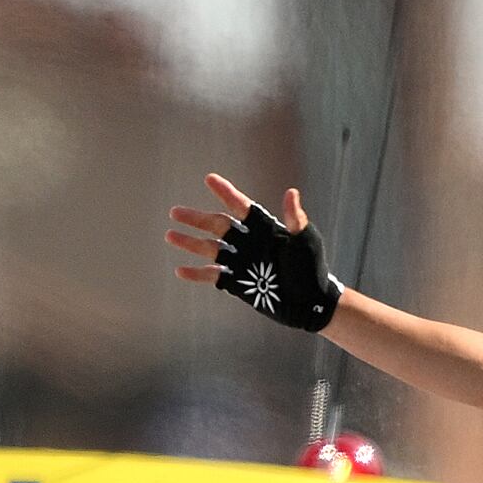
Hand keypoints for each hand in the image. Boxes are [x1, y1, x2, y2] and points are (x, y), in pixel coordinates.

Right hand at [166, 173, 341, 330]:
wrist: (311, 303)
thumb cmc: (312, 269)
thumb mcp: (306, 242)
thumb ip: (296, 219)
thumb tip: (291, 193)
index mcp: (265, 228)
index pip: (241, 207)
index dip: (226, 193)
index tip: (209, 179)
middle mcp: (250, 242)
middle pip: (218, 226)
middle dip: (196, 219)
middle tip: (174, 212)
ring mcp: (242, 262)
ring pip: (211, 249)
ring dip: (190, 242)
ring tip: (170, 236)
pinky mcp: (238, 283)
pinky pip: (213, 276)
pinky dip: (197, 273)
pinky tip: (180, 270)